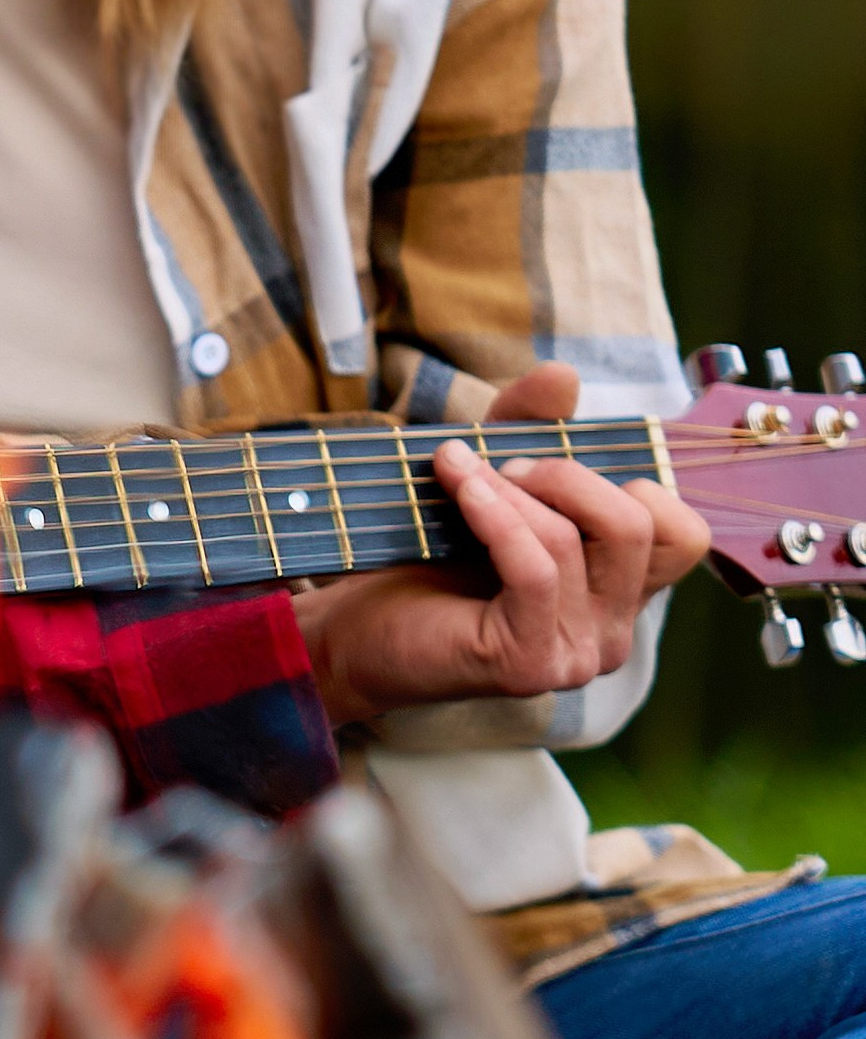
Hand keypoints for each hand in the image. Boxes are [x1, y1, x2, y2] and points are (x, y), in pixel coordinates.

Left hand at [295, 365, 709, 731]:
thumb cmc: (426, 561)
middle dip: (569, 475)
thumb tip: (563, 374)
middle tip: (504, 467)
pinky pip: (537, 568)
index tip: (551, 470)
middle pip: (642, 526)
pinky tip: (459, 490)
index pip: (684, 535)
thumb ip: (530, 427)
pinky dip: (495, 516)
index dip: (631, 482)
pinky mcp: (532, 664)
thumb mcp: (491, 481)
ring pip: (579, 541)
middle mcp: (613, 632)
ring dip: (512, 490)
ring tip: (459, 471)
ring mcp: (577, 656)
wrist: (356, 629)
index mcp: (620, 593)